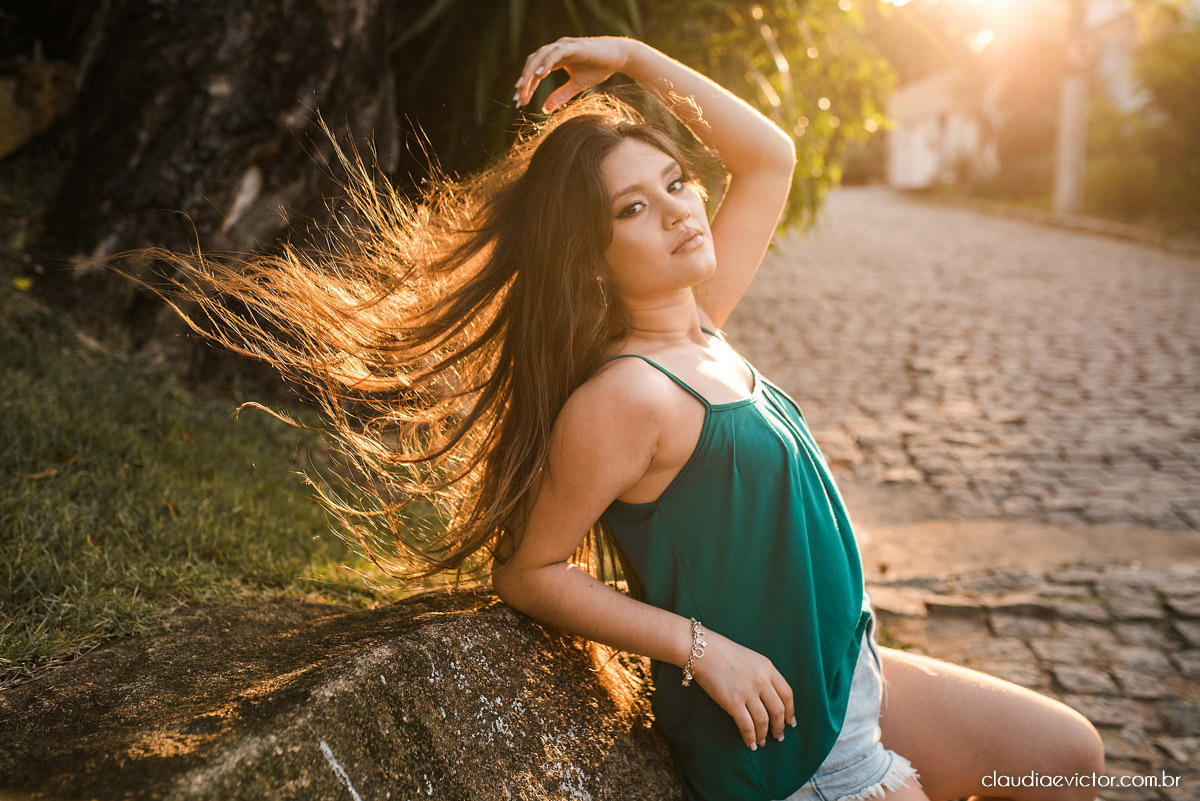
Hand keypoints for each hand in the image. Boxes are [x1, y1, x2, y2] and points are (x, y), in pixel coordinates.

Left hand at [514, 36, 631, 112]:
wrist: (618, 56)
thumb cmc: (599, 68)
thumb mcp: (577, 85)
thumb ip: (561, 95)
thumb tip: (544, 109)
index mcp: (555, 58)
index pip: (535, 71)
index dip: (526, 86)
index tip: (519, 101)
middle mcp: (556, 49)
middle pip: (533, 63)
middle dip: (524, 81)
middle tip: (518, 98)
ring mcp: (564, 45)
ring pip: (540, 57)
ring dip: (530, 72)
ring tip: (523, 87)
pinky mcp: (573, 46)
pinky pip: (555, 53)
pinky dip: (546, 63)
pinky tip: (540, 74)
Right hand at [689, 628, 797, 749]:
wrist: (701, 650)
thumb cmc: (723, 652)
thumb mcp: (751, 658)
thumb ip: (763, 675)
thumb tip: (769, 698)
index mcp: (767, 667)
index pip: (787, 694)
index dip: (790, 711)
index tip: (790, 722)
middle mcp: (761, 680)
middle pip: (778, 710)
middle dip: (779, 726)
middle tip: (779, 736)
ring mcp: (747, 691)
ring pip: (763, 720)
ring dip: (764, 734)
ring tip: (763, 742)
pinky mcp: (733, 702)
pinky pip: (747, 725)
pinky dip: (750, 737)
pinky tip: (751, 744)